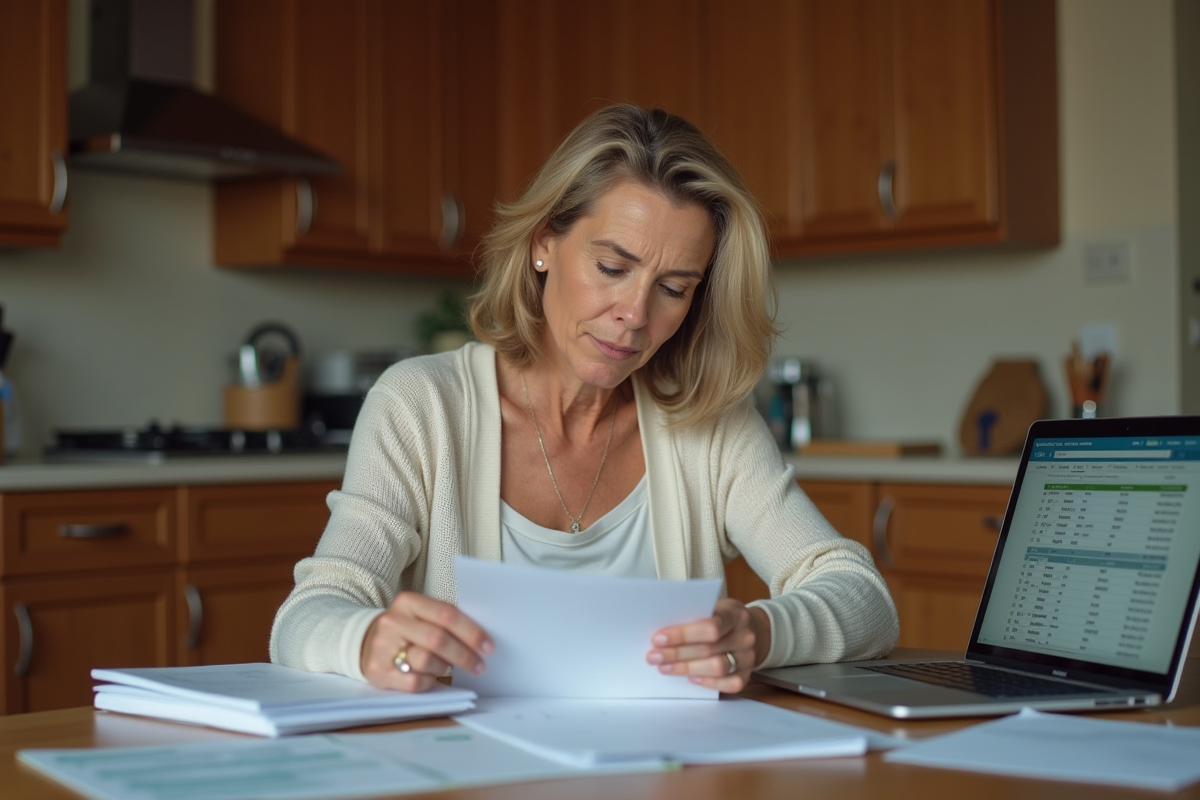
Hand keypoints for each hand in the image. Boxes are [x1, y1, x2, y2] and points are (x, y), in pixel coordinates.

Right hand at [360, 591, 493, 691]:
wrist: (364, 642)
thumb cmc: (404, 630)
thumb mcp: (420, 616)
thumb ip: (444, 621)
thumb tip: (480, 639)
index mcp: (408, 602)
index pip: (446, 614)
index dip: (471, 631)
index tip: (488, 645)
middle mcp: (393, 622)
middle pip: (438, 639)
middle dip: (464, 654)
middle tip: (479, 665)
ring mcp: (383, 647)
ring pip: (427, 661)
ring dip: (444, 667)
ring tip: (447, 667)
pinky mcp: (378, 671)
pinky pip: (414, 681)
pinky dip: (428, 681)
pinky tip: (430, 678)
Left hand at [645, 598, 768, 692]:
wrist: (754, 628)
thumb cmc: (723, 617)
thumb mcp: (712, 607)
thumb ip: (693, 616)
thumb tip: (662, 632)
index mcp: (735, 614)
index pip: (709, 627)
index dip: (682, 635)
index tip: (658, 639)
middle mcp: (745, 636)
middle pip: (709, 649)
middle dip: (677, 654)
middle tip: (654, 657)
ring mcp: (748, 657)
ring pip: (718, 667)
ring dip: (687, 669)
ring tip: (665, 668)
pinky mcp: (747, 674)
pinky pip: (730, 684)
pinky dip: (709, 683)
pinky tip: (691, 679)